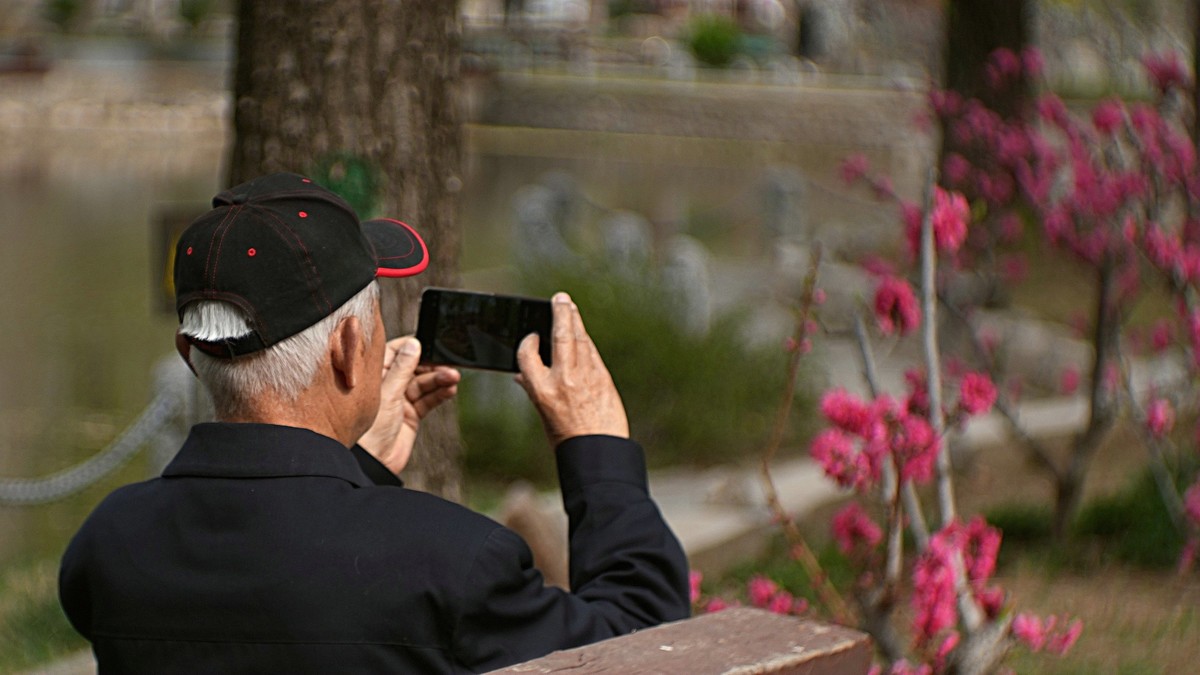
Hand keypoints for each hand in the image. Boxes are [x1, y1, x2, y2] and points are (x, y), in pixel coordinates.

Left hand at [359, 337, 459, 474]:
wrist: (373, 464)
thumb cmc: (368, 430)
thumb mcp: (387, 394)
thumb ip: (401, 369)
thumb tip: (413, 344)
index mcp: (374, 375)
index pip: (396, 352)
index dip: (413, 347)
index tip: (429, 344)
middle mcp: (388, 385)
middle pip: (414, 367)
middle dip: (432, 365)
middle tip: (448, 364)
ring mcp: (400, 400)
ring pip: (424, 383)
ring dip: (439, 379)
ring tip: (453, 377)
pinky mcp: (411, 415)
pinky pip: (428, 400)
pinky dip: (440, 394)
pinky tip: (450, 389)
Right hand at [516, 292, 628, 447]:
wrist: (599, 450)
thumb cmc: (567, 436)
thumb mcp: (543, 413)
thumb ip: (535, 387)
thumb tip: (523, 374)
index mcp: (541, 390)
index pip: (527, 353)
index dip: (528, 341)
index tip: (533, 336)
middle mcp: (563, 378)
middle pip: (560, 335)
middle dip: (560, 313)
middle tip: (560, 298)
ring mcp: (586, 375)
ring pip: (579, 339)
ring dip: (574, 320)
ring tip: (570, 308)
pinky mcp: (603, 377)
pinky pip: (591, 352)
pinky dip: (585, 341)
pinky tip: (582, 334)